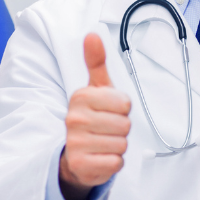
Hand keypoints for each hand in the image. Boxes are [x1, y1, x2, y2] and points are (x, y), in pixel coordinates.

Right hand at [59, 33, 130, 199]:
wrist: (76, 155)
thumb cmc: (92, 117)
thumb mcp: (96, 89)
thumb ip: (96, 62)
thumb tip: (92, 35)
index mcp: (80, 97)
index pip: (125, 104)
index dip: (123, 110)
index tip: (110, 111)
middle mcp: (74, 119)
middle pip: (125, 125)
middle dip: (121, 129)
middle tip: (107, 129)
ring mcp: (76, 143)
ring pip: (122, 144)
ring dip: (118, 146)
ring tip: (104, 142)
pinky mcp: (82, 165)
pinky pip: (116, 162)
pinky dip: (114, 162)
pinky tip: (102, 157)